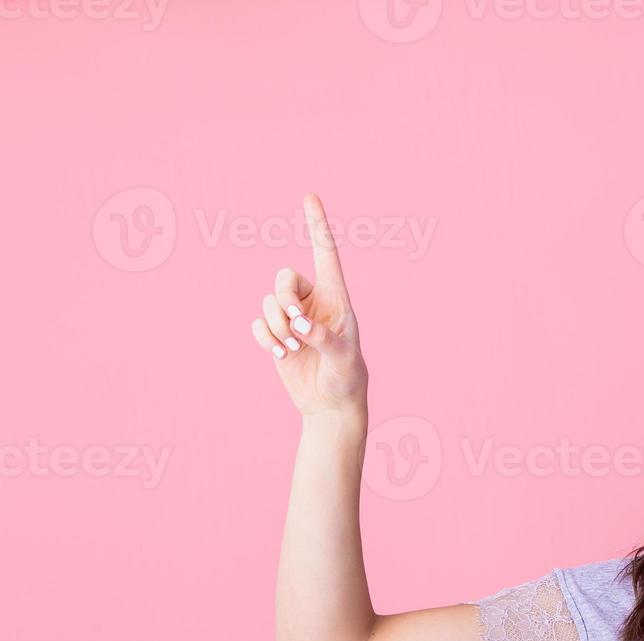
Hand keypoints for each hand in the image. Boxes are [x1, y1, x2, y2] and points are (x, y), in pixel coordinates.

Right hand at [248, 192, 368, 417]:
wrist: (329, 404)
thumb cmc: (346, 378)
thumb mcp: (343, 359)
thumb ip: (325, 338)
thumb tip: (300, 323)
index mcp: (337, 297)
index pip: (325, 254)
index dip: (317, 225)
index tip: (310, 196)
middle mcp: (312, 301)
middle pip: (284, 277)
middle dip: (283, 299)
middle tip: (295, 326)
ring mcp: (292, 317)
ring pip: (268, 302)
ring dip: (275, 326)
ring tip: (293, 349)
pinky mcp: (276, 334)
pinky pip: (258, 323)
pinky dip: (265, 338)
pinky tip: (280, 355)